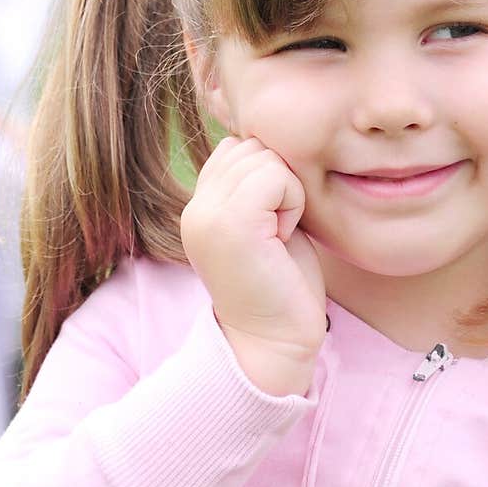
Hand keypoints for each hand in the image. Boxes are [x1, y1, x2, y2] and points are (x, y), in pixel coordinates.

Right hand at [180, 136, 326, 396]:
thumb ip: (255, 186)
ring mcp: (207, 214)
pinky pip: (275, 176)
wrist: (275, 343)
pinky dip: (292, 202)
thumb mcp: (262, 224)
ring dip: (287, 192)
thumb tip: (266, 143)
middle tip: (277, 231)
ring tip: (278, 235)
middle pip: (251, 146)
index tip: (271, 224)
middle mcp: (195, 207)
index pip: (236, 147)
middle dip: (279, 181)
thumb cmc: (282, 286)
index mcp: (199, 207)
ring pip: (264, 157)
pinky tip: (283, 237)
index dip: (268, 176)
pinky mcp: (230, 222)